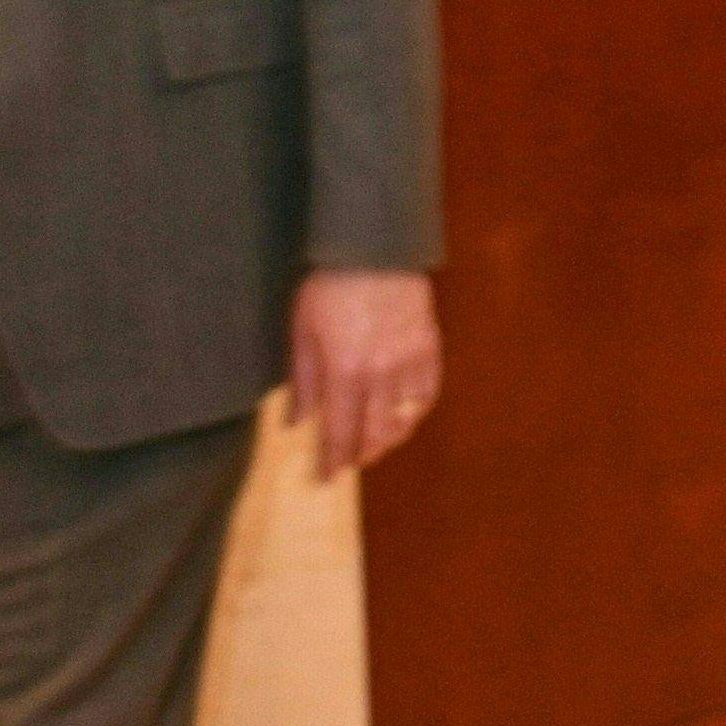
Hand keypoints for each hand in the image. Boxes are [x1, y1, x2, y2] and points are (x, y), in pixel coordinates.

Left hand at [287, 269, 440, 479]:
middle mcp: (381, 373)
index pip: (340, 430)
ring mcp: (409, 361)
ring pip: (404, 417)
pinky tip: (407, 414)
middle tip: (352, 465)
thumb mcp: (303, 330)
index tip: (327, 476)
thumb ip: (303, 380)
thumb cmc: (332, 285)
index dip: (333, 458)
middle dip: (362, 454)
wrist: (376, 249)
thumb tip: (296, 421)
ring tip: (378, 445)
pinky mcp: (429, 347)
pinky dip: (417, 409)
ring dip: (390, 437)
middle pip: (375, 431)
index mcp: (345, 371)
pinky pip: (428, 391)